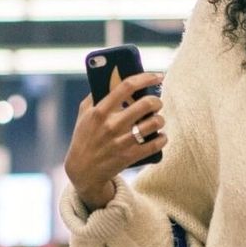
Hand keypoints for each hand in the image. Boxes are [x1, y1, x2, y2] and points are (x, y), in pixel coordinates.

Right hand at [64, 73, 165, 209]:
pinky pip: (156, 143)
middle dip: (157, 101)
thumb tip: (112, 79)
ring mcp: (122, 141)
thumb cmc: (84, 137)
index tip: (157, 76)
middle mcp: (112, 125)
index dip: (146, 77)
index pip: (127, 86)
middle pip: (146, 104)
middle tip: (156, 103)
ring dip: (160, 119)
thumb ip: (95, 96)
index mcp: (100, 111)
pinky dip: (162, 138)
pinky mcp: (130, 156)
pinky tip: (160, 136)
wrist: (83, 170)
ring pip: (155, 123)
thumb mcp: (83, 114)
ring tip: (157, 120)